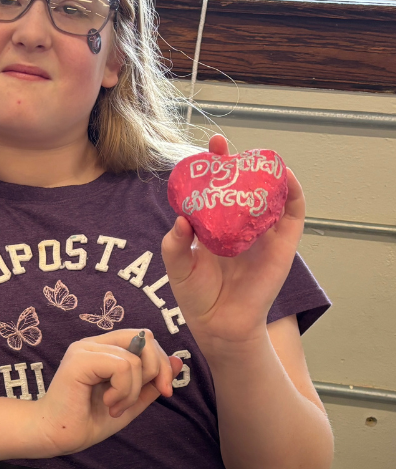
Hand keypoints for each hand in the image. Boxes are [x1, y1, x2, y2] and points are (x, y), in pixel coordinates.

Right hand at [34, 329, 180, 456]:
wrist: (57, 436)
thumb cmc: (88, 420)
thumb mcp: (131, 400)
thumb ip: (151, 382)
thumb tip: (179, 361)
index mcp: (104, 350)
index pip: (144, 339)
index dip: (162, 362)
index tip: (165, 391)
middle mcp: (93, 344)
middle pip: (144, 339)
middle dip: (156, 370)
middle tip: (143, 397)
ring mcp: (84, 350)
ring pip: (133, 359)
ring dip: (132, 391)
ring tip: (115, 407)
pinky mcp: (79, 361)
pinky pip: (121, 367)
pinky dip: (123, 391)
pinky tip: (108, 403)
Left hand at [161, 134, 304, 355]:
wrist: (220, 324)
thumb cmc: (197, 296)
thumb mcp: (177, 267)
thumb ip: (174, 244)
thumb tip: (182, 218)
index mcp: (214, 225)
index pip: (215, 189)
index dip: (212, 168)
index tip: (206, 149)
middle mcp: (239, 224)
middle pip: (243, 185)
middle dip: (235, 161)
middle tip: (221, 145)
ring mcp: (263, 232)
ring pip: (270, 194)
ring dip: (267, 171)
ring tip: (256, 155)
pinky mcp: (283, 244)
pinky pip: (293, 213)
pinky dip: (292, 192)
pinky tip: (283, 177)